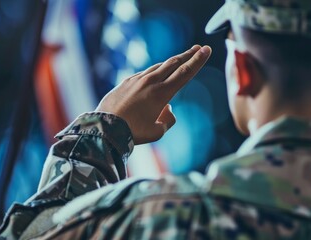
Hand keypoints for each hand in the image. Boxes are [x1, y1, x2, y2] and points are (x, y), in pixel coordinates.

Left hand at [95, 45, 211, 143]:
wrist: (104, 127)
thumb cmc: (132, 133)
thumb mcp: (157, 132)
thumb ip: (167, 120)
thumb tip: (167, 109)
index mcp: (161, 93)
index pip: (185, 73)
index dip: (197, 61)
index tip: (206, 50)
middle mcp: (150, 82)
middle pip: (174, 64)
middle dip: (188, 55)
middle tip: (199, 48)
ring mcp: (137, 80)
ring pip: (158, 67)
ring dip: (171, 62)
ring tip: (180, 60)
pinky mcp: (126, 82)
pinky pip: (144, 73)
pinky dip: (154, 72)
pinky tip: (155, 74)